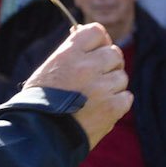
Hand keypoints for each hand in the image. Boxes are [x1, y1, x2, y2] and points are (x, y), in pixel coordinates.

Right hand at [23, 21, 131, 148]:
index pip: (96, 31)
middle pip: (114, 53)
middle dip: (108, 64)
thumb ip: (70, 53)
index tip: (96, 51)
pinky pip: (126, 97)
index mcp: (69, 54)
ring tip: (94, 98)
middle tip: (97, 77)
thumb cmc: (39, 102)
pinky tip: (101, 108)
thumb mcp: (48, 69)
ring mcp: (102, 87)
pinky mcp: (112, 108)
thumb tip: (90, 39)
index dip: (99, 41)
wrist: (39, 135)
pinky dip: (118, 102)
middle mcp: (88, 66)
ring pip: (122, 76)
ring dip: (112, 85)